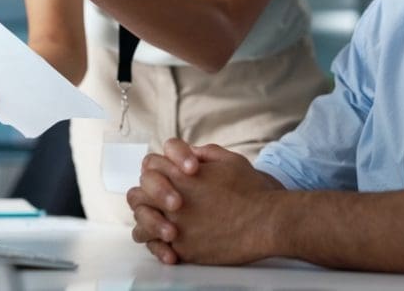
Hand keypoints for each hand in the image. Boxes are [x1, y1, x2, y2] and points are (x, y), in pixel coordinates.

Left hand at [127, 139, 281, 264]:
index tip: (168, 176)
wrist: (266, 222)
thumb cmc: (251, 191)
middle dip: (146, 195)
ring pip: (141, 225)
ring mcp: (176, 227)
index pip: (150, 166)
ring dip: (148, 222)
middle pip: (138, 195)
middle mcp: (172, 201)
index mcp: (181, 176)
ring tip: (161, 224)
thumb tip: (190, 154)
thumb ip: (205, 153)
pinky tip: (170, 243)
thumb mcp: (230, 160)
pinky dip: (159, 247)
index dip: (158, 169)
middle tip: (158, 200)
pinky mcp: (183, 250)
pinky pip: (157, 249)